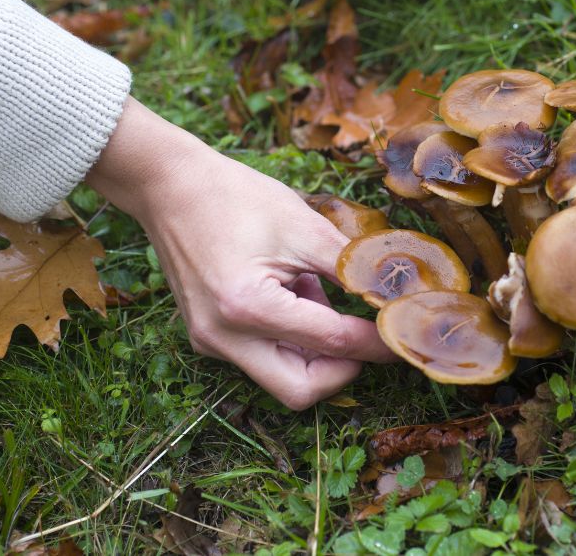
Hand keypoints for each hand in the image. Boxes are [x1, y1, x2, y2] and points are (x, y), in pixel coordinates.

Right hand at [86, 98, 394, 408]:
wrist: (169, 185)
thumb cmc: (235, 197)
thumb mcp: (304, 227)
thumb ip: (352, 268)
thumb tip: (395, 297)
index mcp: (248, 307)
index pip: (332, 343)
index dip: (376, 341)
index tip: (406, 334)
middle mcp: (223, 337)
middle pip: (300, 389)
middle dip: (342, 369)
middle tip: (368, 335)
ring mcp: (209, 342)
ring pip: (280, 377)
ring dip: (314, 351)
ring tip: (314, 292)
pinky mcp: (206, 337)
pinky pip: (260, 357)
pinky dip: (289, 338)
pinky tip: (289, 292)